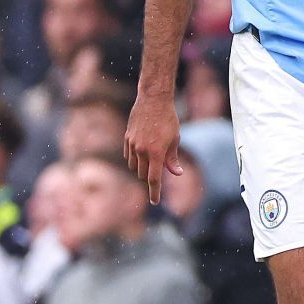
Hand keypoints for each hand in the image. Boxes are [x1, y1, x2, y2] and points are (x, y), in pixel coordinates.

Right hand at [124, 89, 181, 203]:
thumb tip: (177, 174)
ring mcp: (132, 145)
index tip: (155, 202)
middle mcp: (141, 151)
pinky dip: (135, 159)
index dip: (155, 192)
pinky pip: (128, 156)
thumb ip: (172, 159)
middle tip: (159, 169)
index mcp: (155, 153)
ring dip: (142, 168)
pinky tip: (142, 152)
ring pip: (134, 166)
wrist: (153, 101)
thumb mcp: (175, 140)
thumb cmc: (168, 120)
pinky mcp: (126, 139)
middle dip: (150, 177)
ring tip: (152, 157)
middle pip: (142, 175)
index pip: (154, 179)